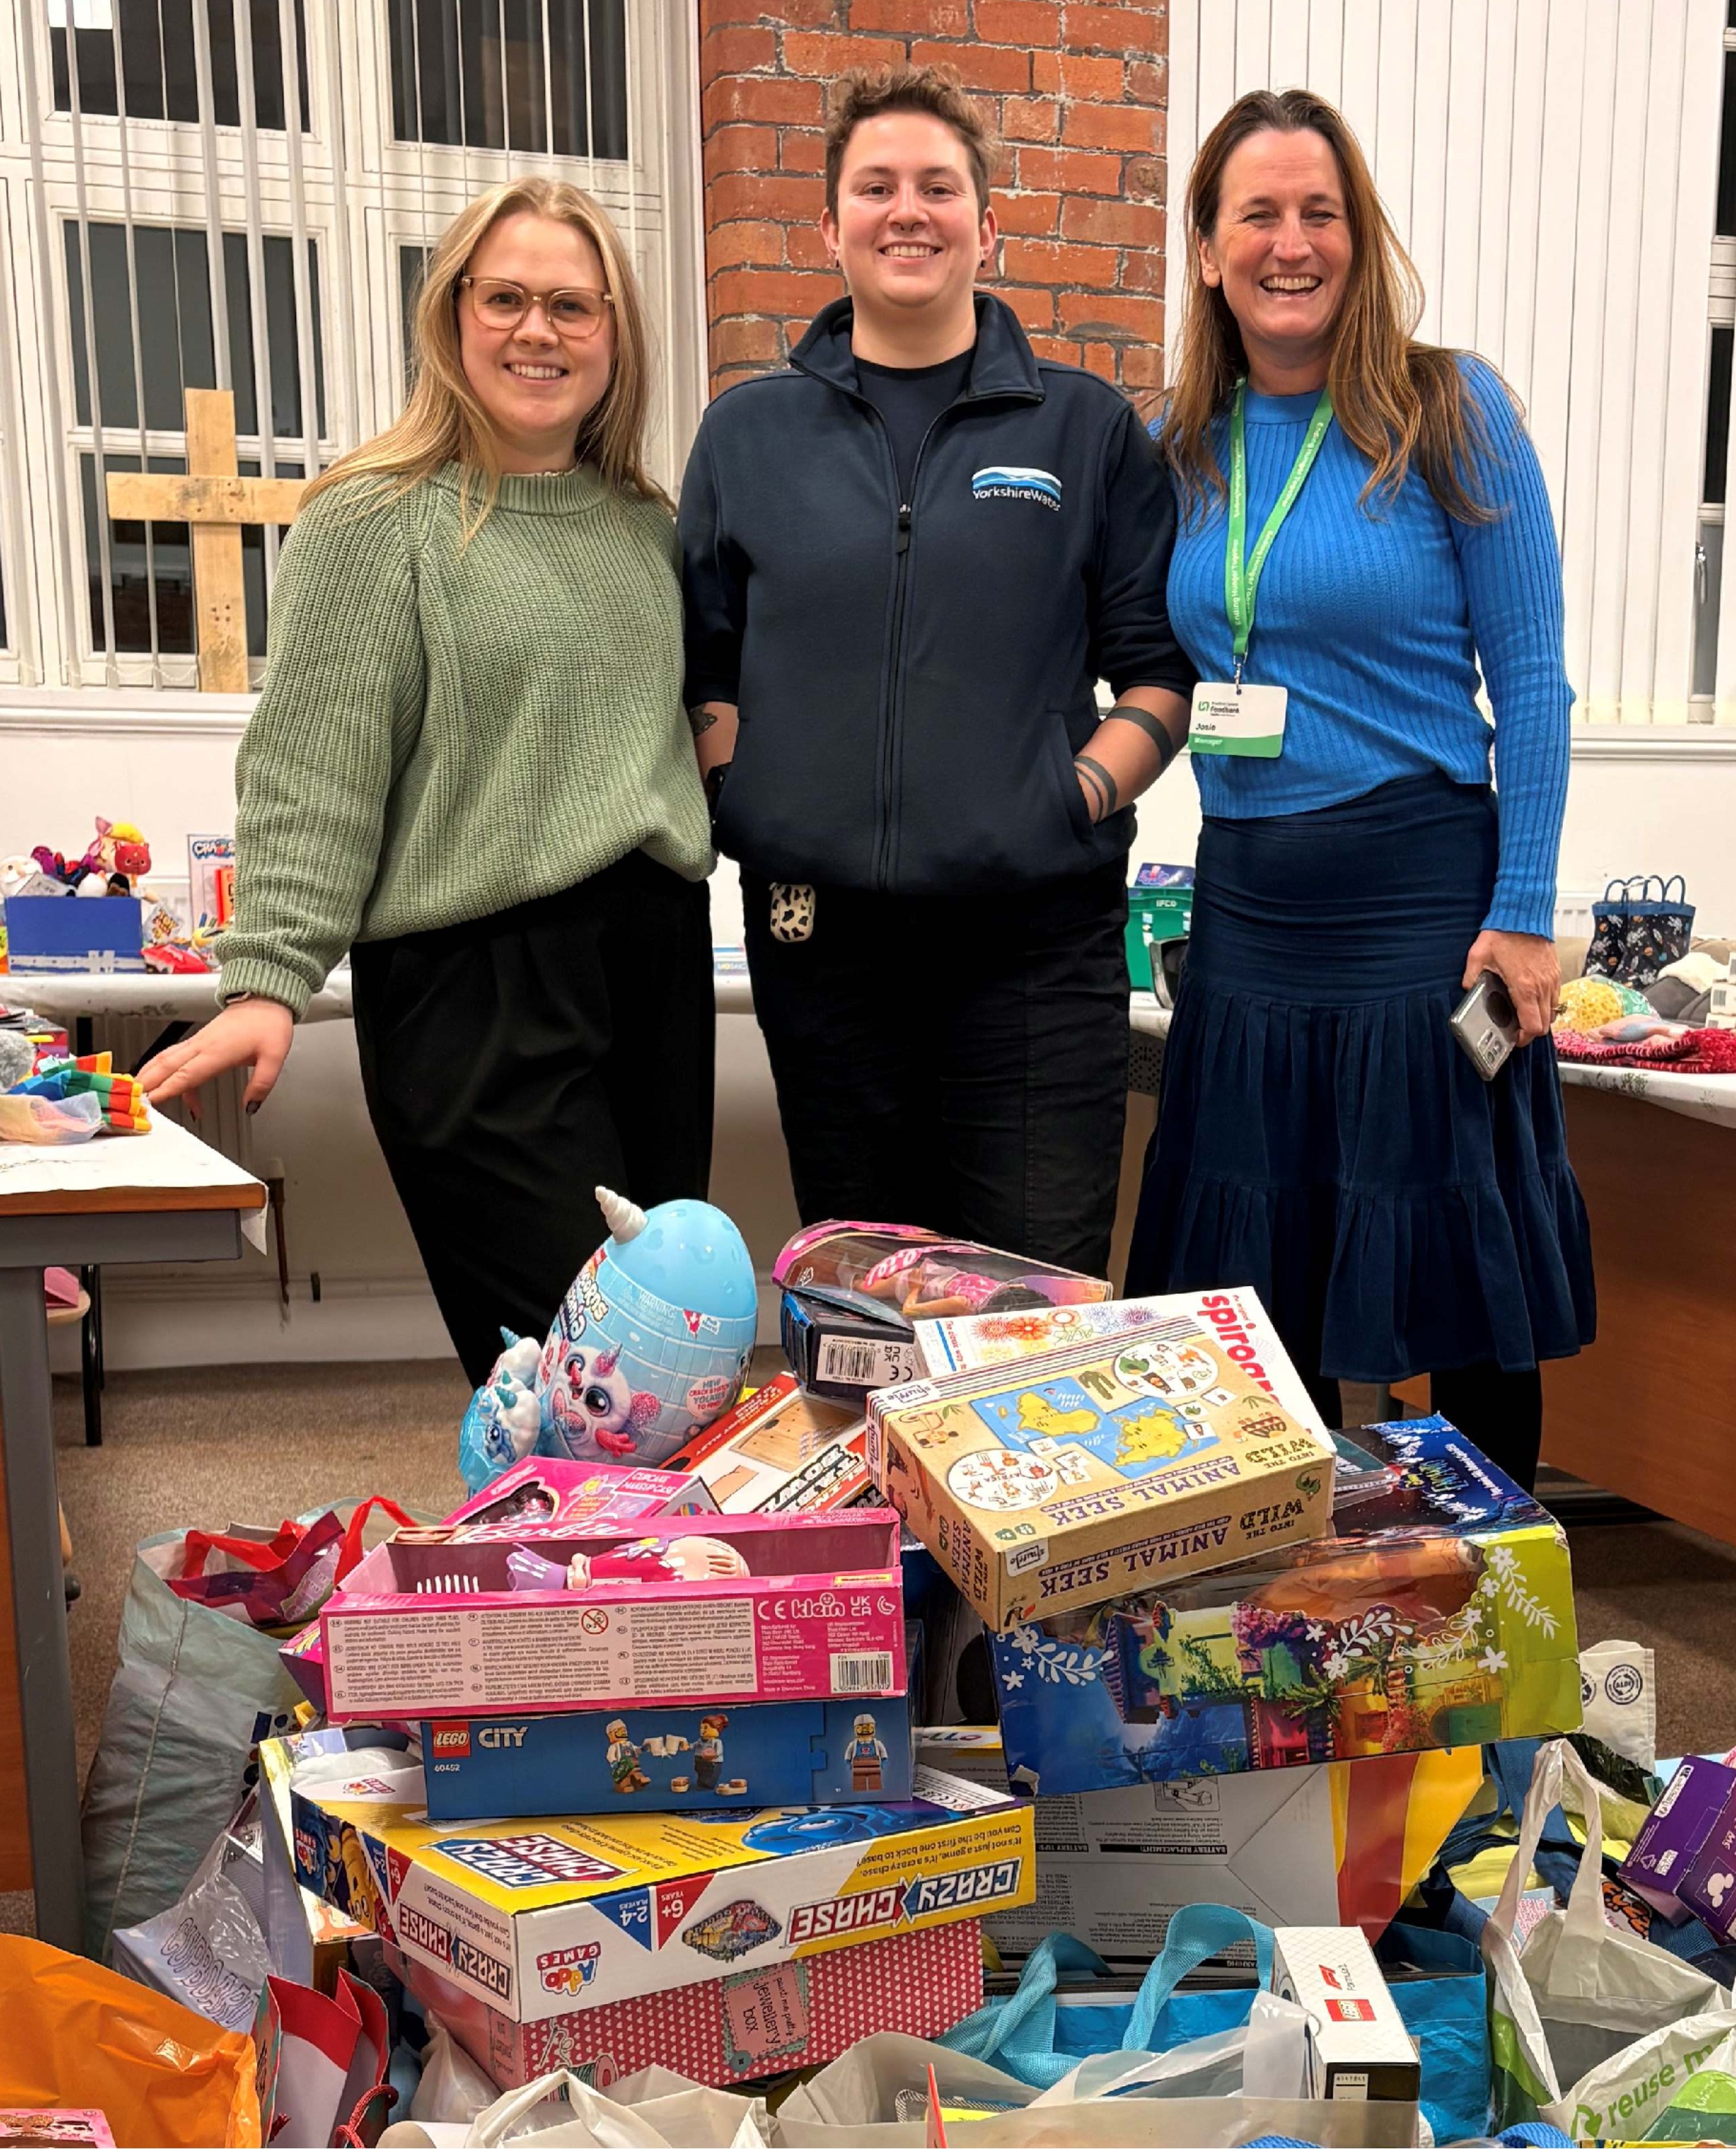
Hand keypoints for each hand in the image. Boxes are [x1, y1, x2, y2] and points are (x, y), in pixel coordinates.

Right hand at [139, 998, 294, 1113]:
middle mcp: (203, 1045)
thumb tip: (250, 1107)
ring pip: (166, 1059)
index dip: (167, 1089)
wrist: (265, 998)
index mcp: (218, 1051)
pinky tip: (172, 1089)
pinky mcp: (199, 1040)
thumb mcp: (275, 1057)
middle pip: (167, 1066)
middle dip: (148, 1083)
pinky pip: (176, 1057)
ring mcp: (198, 1042)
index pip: (187, 1074)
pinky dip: (167, 1073)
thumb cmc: (269, 1023)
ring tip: (138, 1092)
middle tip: (133, 1100)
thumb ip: (261, 1084)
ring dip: (149, 1075)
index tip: (151, 1101)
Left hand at [1463, 929, 1559, 1046]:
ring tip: (1525, 1016)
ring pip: (1552, 1012)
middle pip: (1545, 1024)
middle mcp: (1541, 987)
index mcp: (1524, 987)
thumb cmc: (1503, 934)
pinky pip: (1555, 997)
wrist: (1525, 914)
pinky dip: (1546, 1004)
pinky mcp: (1556, 972)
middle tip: (1518, 1031)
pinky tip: (1532, 1000)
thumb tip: (1469, 989)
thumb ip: (1471, 977)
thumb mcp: (1478, 956)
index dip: (1524, 1038)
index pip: (1532, 1026)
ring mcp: (1551, 980)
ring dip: (1540, 1018)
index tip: (1514, 1039)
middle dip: (1532, 1032)